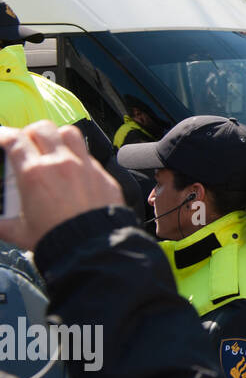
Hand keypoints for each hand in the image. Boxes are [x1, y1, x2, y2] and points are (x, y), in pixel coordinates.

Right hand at [0, 122, 124, 248]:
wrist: (92, 249)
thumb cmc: (56, 240)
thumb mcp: (17, 232)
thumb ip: (0, 222)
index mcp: (35, 174)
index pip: (15, 140)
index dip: (4, 135)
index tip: (1, 138)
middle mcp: (61, 164)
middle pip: (42, 129)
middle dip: (30, 132)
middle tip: (26, 144)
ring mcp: (85, 167)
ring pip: (70, 133)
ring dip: (57, 136)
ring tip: (51, 148)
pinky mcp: (103, 176)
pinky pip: (89, 156)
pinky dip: (78, 157)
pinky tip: (73, 170)